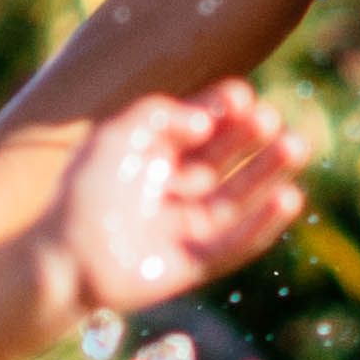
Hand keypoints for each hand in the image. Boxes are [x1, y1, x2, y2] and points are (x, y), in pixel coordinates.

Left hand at [52, 87, 309, 319]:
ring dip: (269, 173)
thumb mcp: (116, 137)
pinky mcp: (195, 263)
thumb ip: (159, 115)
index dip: (224, 110)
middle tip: (274, 119)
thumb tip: (205, 122)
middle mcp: (174, 189)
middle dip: (253, 138)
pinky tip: (289, 198)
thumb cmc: (84, 193)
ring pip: (240, 198)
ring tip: (296, 147)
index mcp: (154, 157)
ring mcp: (186, 227)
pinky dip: (265, 223)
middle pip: (226, 159)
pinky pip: (238, 243)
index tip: (242, 96)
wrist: (64, 257)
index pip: (202, 127)